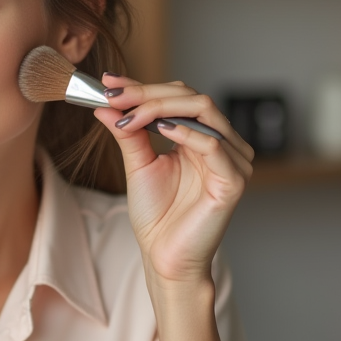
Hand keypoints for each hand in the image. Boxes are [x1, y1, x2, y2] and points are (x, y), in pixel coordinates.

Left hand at [95, 76, 254, 284]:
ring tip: (130, 115)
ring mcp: (233, 161)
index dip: (143, 86)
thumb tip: (106, 103)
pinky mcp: (233, 180)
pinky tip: (158, 131)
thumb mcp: (138, 164)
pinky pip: (213, 144)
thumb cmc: (157, 216)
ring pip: (203, 111)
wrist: (164, 257)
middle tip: (115, 97)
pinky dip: (184, 132)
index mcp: (203, 137)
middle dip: (149, 94)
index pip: (179, 97)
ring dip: (161, 108)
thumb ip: (128, 131)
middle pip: (192, 97)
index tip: (109, 82)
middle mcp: (224, 144)